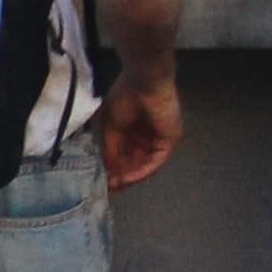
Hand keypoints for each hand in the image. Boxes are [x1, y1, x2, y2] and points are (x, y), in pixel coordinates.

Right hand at [96, 65, 183, 188]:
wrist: (144, 82)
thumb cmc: (124, 97)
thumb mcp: (110, 127)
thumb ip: (110, 150)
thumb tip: (107, 171)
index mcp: (132, 129)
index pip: (123, 154)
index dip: (112, 168)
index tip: (101, 181)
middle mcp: (146, 136)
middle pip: (134, 162)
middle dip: (121, 176)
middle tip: (109, 189)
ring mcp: (158, 139)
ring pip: (144, 164)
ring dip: (130, 177)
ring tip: (116, 185)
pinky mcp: (169, 141)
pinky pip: (155, 161)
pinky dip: (141, 171)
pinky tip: (128, 178)